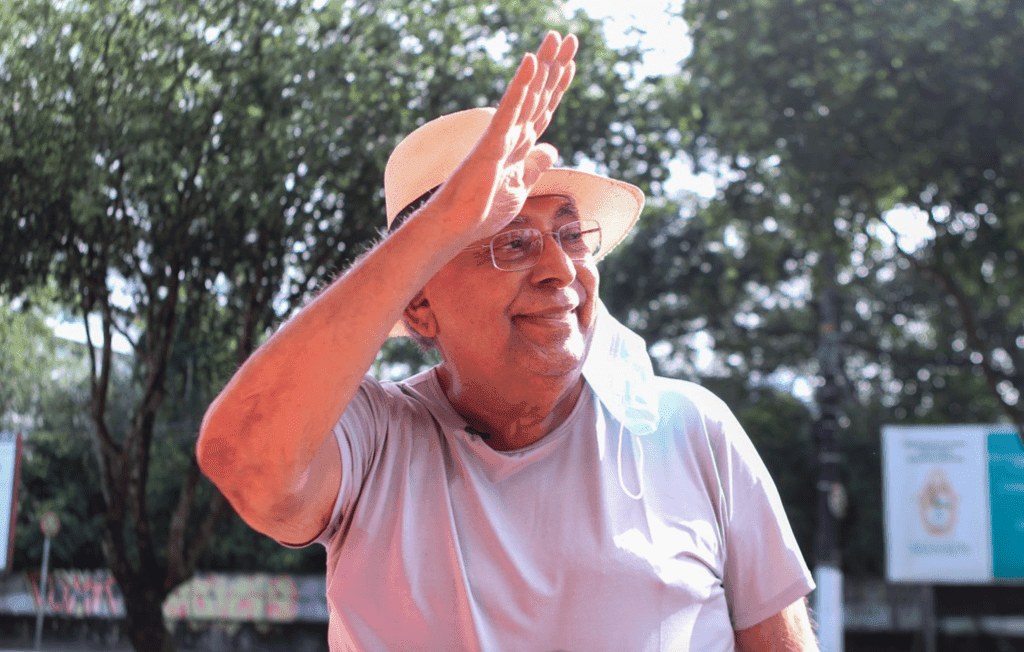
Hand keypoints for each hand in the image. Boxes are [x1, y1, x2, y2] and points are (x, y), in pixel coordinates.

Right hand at [440, 31, 578, 240]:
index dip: (558, 85)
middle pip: (539, 94)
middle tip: (569, 36)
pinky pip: (510, 110)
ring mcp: (501, 136)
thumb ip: (535, 165)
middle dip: (555, 65)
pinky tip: (531, 63)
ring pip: (527, 95)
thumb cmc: (483, 209)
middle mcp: (512, 134)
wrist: (457, 225)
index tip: (571, 61)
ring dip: (543, 66)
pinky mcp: (492, 143)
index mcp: (519, 145)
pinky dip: (521, 87)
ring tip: (556, 37)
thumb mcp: (520, 186)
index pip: (544, 109)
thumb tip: (551, 148)